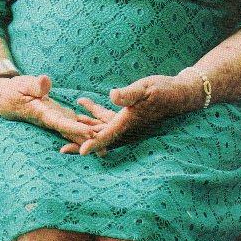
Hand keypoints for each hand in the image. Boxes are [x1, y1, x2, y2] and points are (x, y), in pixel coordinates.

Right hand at [0, 75, 98, 147]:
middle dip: (87, 142)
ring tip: (107, 149)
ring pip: (76, 132)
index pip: (62, 123)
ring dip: (90, 139)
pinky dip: (87, 130)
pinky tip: (100, 134)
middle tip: (105, 150)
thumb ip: (34, 85)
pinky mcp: (60, 116)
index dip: (76, 129)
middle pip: (72, 133)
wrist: (6, 98)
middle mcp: (52, 120)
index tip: (89, 133)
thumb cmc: (13, 90)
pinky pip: (75, 125)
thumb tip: (46, 82)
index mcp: (43, 114)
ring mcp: (57, 119)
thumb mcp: (22, 84)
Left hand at [60, 74, 199, 155]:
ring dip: (84, 128)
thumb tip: (113, 95)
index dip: (92, 144)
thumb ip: (129, 93)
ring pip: (101, 130)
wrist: (180, 94)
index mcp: (128, 123)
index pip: (106, 136)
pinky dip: (94, 114)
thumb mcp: (146, 88)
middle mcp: (126, 128)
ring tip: (65, 125)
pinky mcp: (128, 117)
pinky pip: (107, 119)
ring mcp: (127, 124)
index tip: (78, 152)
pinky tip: (83, 104)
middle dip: (80, 142)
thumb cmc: (164, 90)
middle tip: (61, 149)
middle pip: (100, 139)